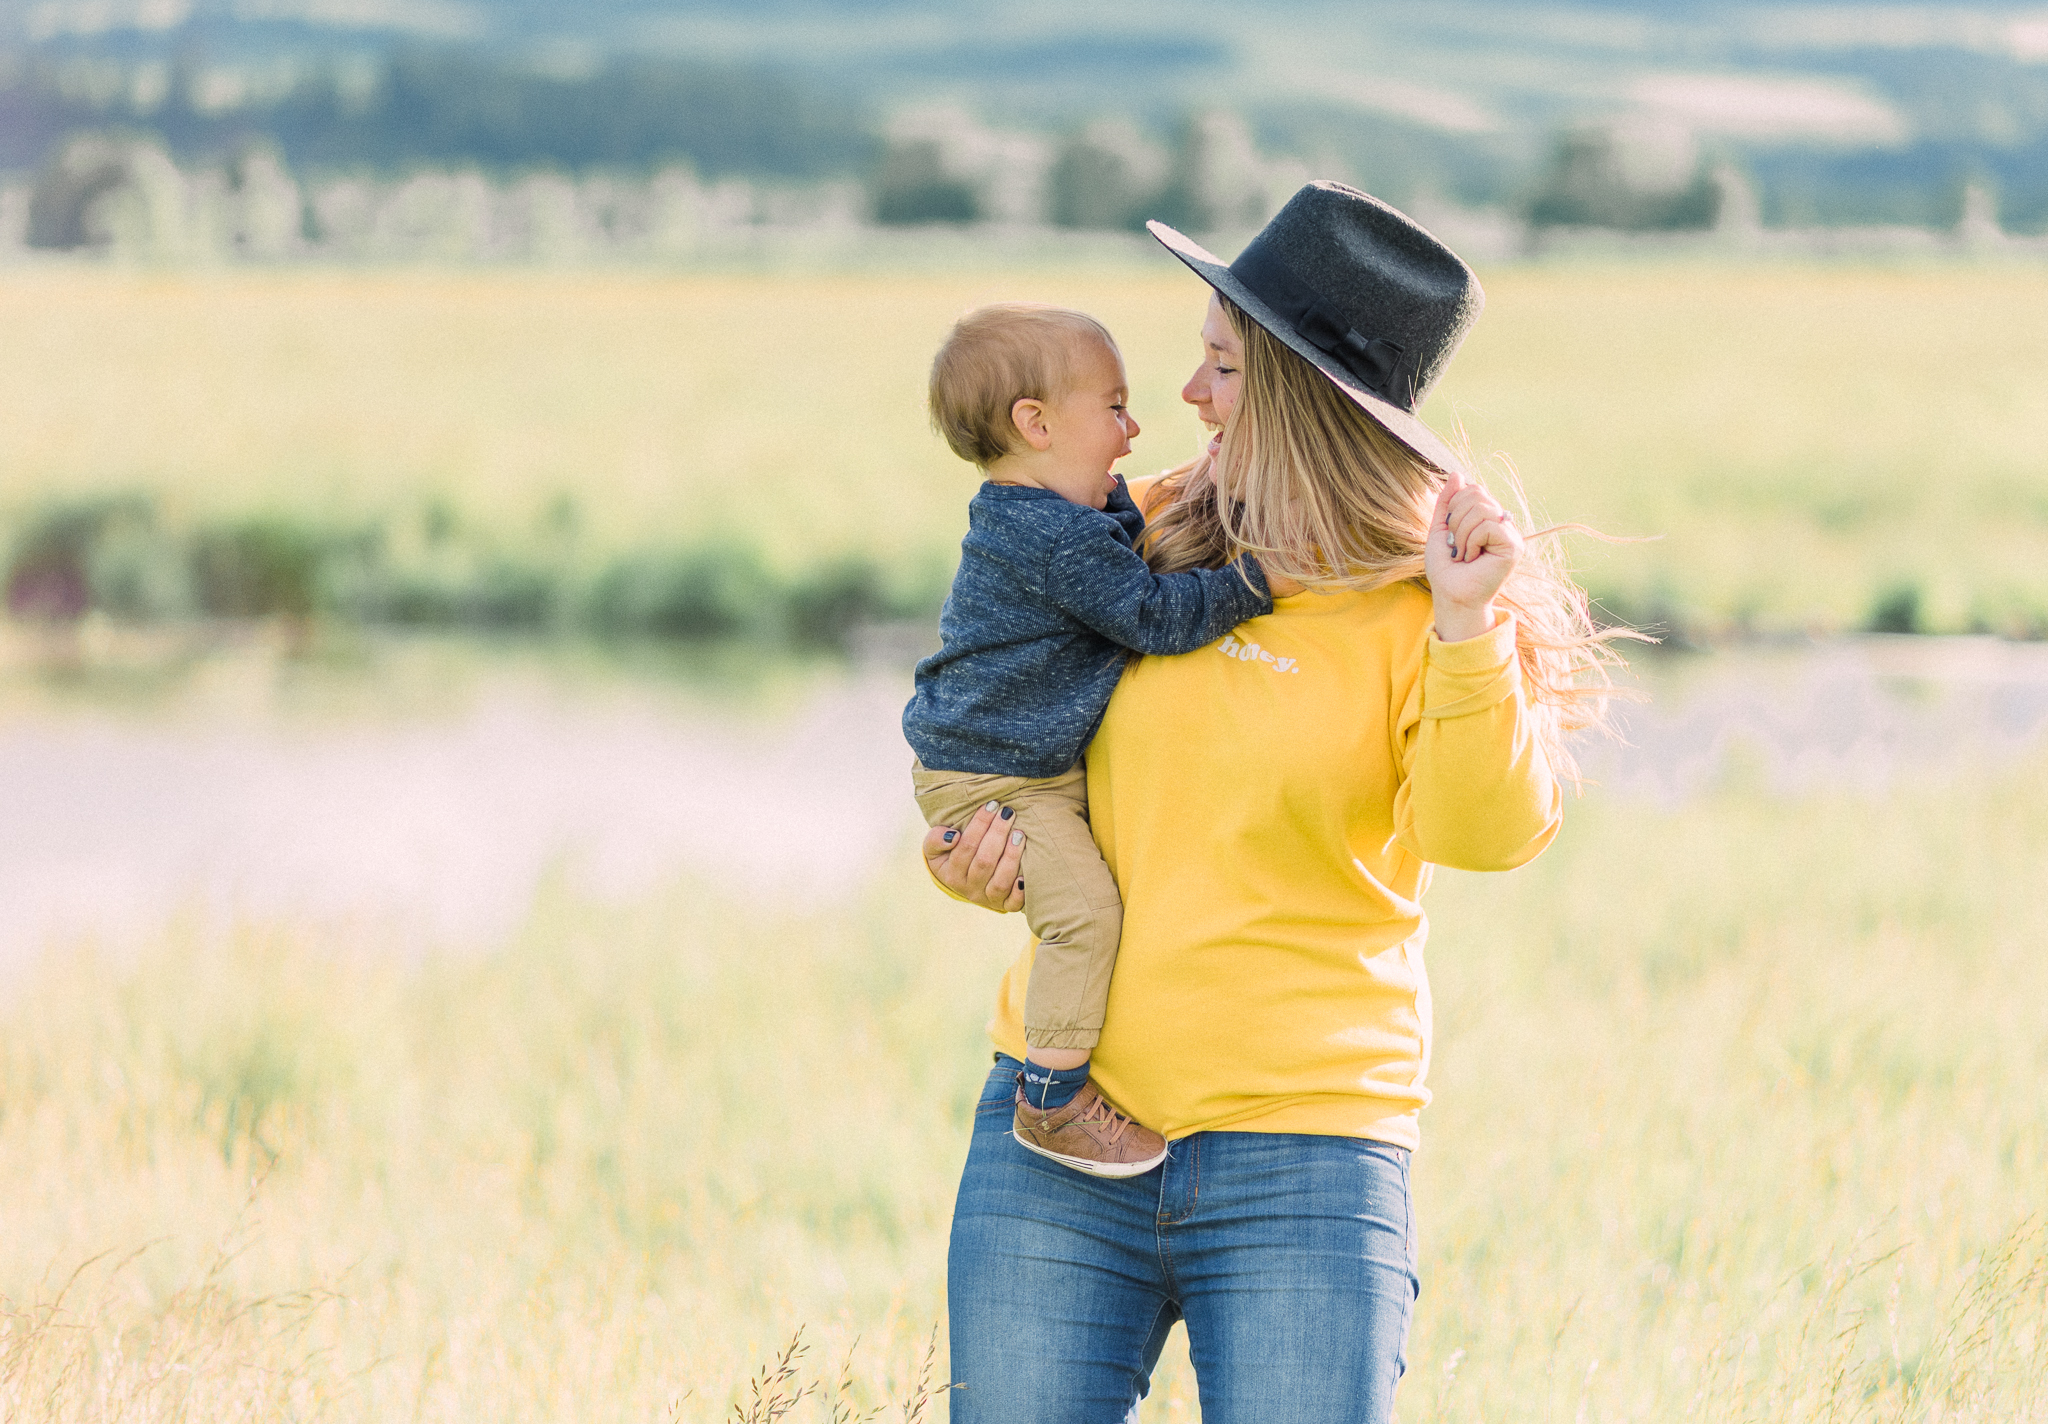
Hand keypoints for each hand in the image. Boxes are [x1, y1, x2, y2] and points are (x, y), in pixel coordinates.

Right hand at [922, 800, 1025, 912]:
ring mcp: (987, 899)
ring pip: (1000, 881)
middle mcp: (969, 889)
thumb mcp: (935, 848)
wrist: (964, 883)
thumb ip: (935, 839)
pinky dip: (1019, 892)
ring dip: (1011, 857)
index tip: (991, 805)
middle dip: (997, 834)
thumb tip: (952, 836)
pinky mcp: (1004, 906)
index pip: (965, 846)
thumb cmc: (951, 856)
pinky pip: (1012, 904)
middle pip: (984, 861)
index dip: (979, 825)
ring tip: (1019, 834)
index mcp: (951, 874)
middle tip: (1008, 813)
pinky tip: (1024, 875)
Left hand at [1424, 471, 1522, 641]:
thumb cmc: (1445, 567)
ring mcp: (1510, 534)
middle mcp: (1502, 523)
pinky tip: (1473, 559)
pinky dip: (1472, 542)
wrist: (1451, 595)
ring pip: (1482, 510)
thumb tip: (1457, 473)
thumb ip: (1448, 501)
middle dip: (1456, 520)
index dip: (1454, 507)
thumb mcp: (1440, 528)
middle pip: (1477, 494)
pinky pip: (1488, 526)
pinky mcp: (1514, 546)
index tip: (1451, 534)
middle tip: (1457, 546)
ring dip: (1462, 534)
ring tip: (1464, 554)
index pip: (1473, 489)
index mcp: (1487, 517)